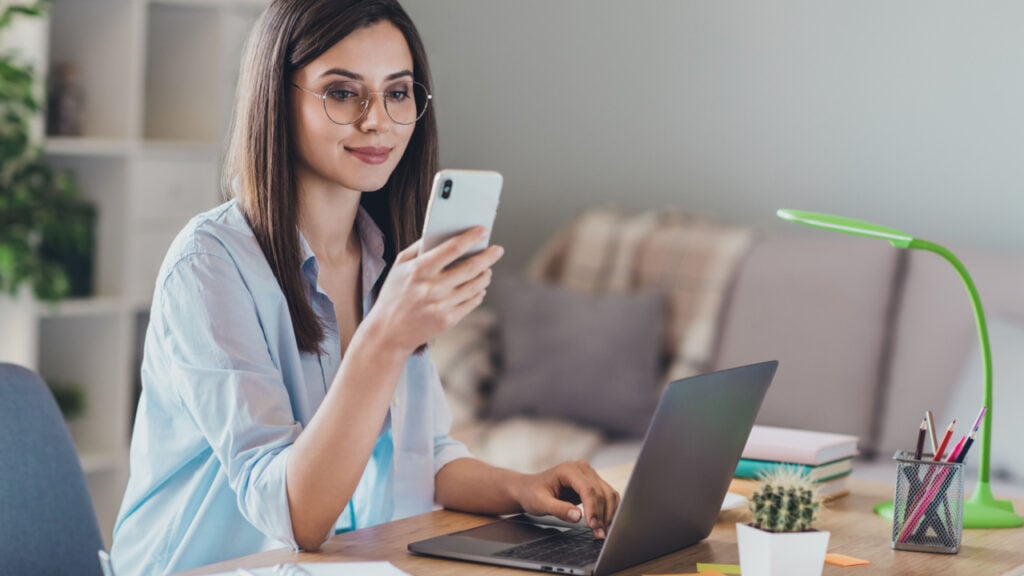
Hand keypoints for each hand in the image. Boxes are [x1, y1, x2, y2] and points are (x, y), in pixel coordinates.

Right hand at [361, 227, 503, 354]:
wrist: (387, 333)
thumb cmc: (393, 294)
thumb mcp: (399, 266)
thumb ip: (420, 248)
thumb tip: (444, 233)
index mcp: (419, 270)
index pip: (452, 249)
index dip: (471, 238)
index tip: (483, 230)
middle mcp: (432, 288)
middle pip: (470, 268)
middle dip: (488, 257)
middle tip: (498, 250)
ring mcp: (441, 306)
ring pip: (475, 286)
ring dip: (485, 275)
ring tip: (488, 269)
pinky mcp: (448, 321)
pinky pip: (472, 302)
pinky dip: (479, 293)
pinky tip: (480, 287)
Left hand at [514, 461, 619, 538]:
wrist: (529, 488)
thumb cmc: (532, 493)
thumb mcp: (541, 503)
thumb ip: (559, 509)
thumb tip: (578, 516)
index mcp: (569, 469)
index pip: (588, 489)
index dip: (593, 508)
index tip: (593, 525)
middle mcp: (583, 468)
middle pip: (600, 492)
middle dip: (602, 515)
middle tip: (599, 534)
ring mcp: (590, 475)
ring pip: (608, 494)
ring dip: (608, 514)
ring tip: (602, 532)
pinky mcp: (594, 483)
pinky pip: (608, 496)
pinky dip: (609, 510)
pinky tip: (605, 524)